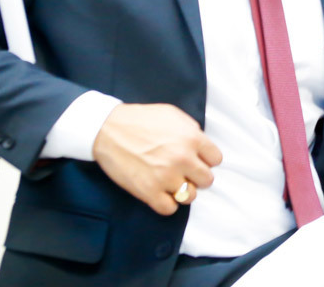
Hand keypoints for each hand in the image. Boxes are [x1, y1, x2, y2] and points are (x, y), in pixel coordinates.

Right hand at [92, 103, 221, 215]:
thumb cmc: (140, 120)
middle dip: (197, 176)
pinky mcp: (148, 191)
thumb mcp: (173, 115)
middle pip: (207, 180)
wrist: (108, 129)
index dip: (206, 160)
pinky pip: (169, 209)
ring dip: (183, 191)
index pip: (216, 159)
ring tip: (172, 183)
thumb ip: (192, 130)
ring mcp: (166, 176)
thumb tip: (202, 146)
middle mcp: (182, 158)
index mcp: (191, 138)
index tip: (197, 160)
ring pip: (190, 196)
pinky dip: (167, 203)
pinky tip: (161, 193)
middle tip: (185, 172)